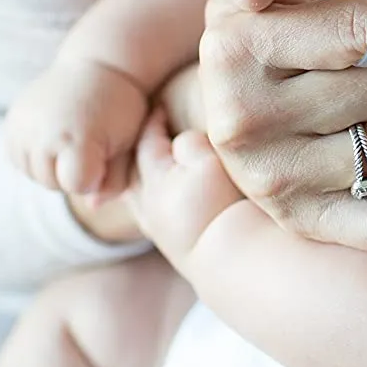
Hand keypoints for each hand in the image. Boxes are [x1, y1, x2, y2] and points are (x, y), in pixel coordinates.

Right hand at [5, 57, 148, 198]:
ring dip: (53, 166)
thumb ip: (114, 181)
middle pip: (53, 183)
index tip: (106, 154)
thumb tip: (93, 207)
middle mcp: (44, 133)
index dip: (95, 176)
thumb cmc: (120, 109)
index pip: (76, 185)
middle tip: (92, 145)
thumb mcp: (129, 144)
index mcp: (77, 139)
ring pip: (33, 173)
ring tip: (73, 140)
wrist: (97, 65)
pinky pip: (19, 158)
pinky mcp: (11, 122)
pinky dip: (36, 155)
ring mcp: (22, 126)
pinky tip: (55, 138)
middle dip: (73, 174)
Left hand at [122, 127, 243, 267]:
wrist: (231, 260)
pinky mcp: (176, 249)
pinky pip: (156, 218)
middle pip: (136, 172)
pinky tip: (171, 205)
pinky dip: (159, 204)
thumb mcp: (207, 162)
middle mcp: (148, 206)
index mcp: (153, 180)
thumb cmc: (219, 206)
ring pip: (142, 198)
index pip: (147, 143)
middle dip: (142, 152)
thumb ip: (190, 143)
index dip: (154, 122)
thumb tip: (184, 142)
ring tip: (158, 171)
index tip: (161, 106)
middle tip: (152, 136)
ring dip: (147, 181)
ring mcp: (160, 230)